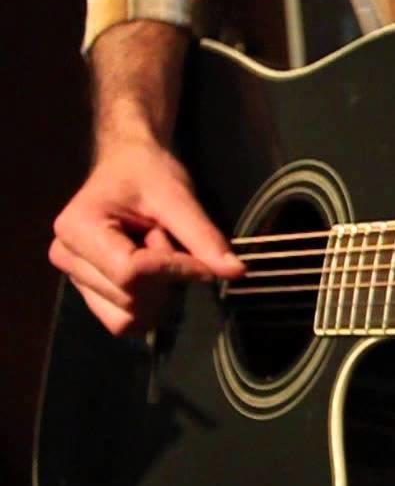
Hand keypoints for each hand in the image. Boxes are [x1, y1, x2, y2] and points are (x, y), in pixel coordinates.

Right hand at [49, 140, 243, 335]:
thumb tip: (236, 272)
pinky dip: (149, 305)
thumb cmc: (149, 174)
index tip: (201, 257)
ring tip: (156, 254)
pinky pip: (124, 320)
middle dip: (164, 277)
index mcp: (77, 229)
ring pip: (126, 318)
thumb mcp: (179, 198)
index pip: (130, 272)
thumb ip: (204, 237)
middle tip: (166, 239)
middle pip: (129, 298)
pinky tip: (154, 275)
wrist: (129, 166)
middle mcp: (66, 257)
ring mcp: (75, 278)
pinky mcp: (90, 292)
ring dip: (157, 294)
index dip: (174, 269)